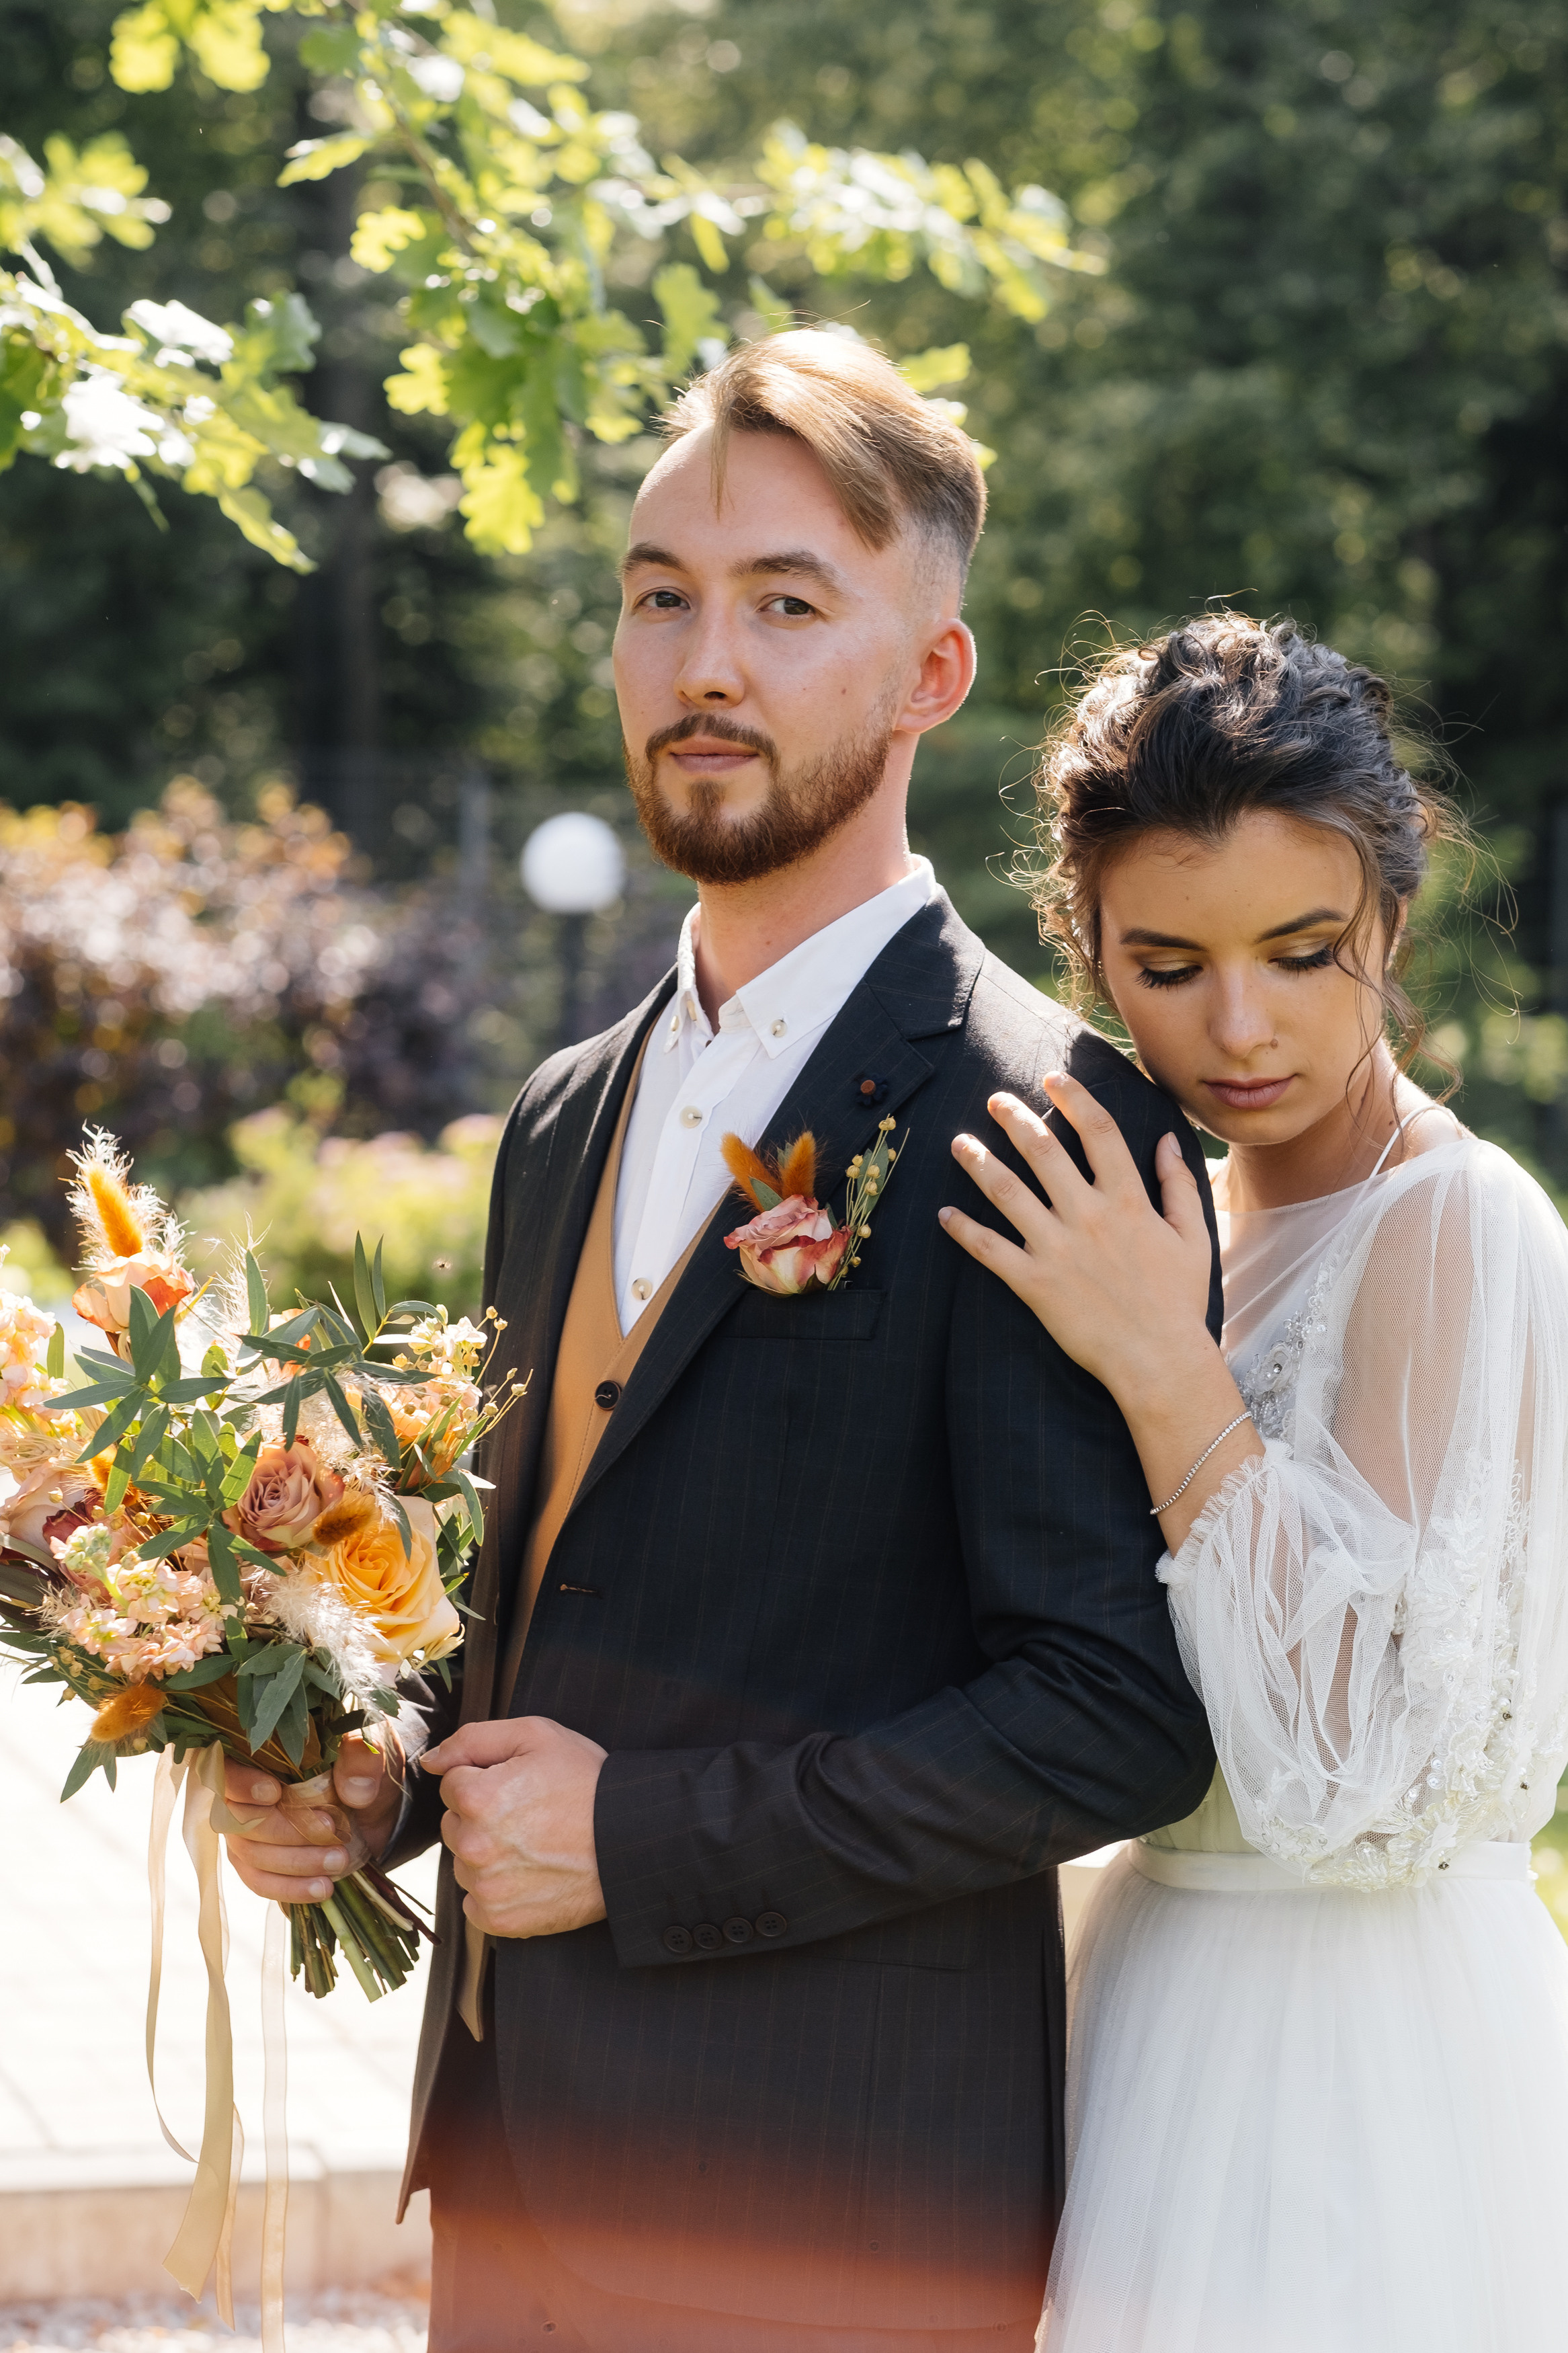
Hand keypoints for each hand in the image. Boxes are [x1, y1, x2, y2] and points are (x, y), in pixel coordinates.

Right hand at [221, 1731, 401, 1903]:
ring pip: (250, 1854)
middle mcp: (243, 1795)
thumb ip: (362, 1759)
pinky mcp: (259, 1862)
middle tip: (331, 1831)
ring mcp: (247, 1832)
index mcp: (260, 1756)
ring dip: (294, 1863)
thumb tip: (354, 1789)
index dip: (242, 1784)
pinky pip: (260, 1881)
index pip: (227, 1768)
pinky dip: (290, 1888)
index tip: (273, 1794)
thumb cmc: (362, 1768)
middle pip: (239, 1819)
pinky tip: (322, 1888)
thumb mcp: (371, 1753)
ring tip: (339, 1861)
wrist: (373, 1805)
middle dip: (286, 1831)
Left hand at [424, 1715, 607, 1938]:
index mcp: (477, 1797)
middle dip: (481, 1816)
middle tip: (528, 1813)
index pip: (452, 1785)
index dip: (485, 1778)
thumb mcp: (536, 1736)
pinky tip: (528, 1875)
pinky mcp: (501, 1920)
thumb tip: (432, 1761)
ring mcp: (486, 1887)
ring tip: (533, 1844)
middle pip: (454, 1825)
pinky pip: (475, 1903)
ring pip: (465, 1863)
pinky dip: (495, 1893)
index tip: (519, 1785)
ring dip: (487, 1855)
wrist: (631, 1839)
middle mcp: (474, 1845)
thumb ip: (473, 1739)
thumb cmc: (588, 1782)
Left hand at [939, 1075, 1212, 1402]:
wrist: (1160, 1360)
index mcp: (1129, 1201)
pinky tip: (944, 1214)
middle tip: (996, 1099)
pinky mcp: (1035, 1284)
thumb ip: (1178, 1184)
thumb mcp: (1193, 1237)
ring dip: (979, 1162)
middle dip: (1016, 1119)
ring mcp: (1058, 1249)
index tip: (1054, 1077)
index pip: (1098, 1132)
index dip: (1075, 1098)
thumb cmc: (1179, 1301)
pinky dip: (963, 1231)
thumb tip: (1167, 1140)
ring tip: (958, 1142)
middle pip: (1044, 1151)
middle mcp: (1089, 1217)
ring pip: (1007, 1192)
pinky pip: (989, 1250)